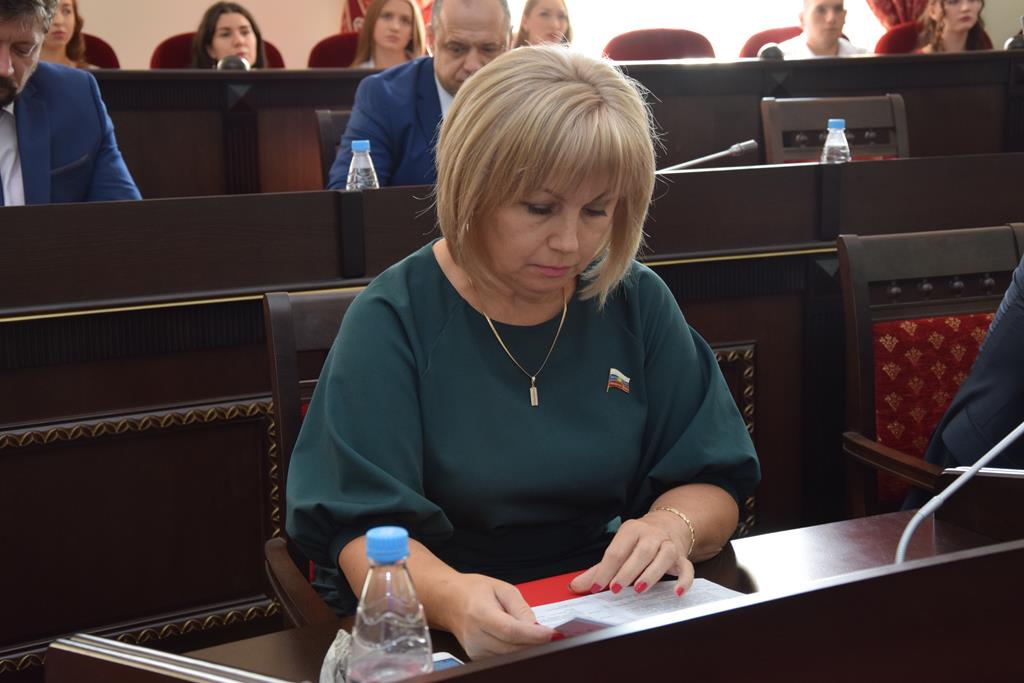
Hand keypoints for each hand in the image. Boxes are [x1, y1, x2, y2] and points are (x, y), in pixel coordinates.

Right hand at [444, 573, 555, 659]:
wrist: (449, 601)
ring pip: (510, 657)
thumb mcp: (502, 588)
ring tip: (532, 634)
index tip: (551, 633)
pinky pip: (503, 658)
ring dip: (526, 648)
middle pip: (512, 648)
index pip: (510, 630)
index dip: (533, 635)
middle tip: (548, 635)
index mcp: (480, 613)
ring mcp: (474, 650)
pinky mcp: (477, 658)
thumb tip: (536, 626)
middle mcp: (475, 635)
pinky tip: (518, 639)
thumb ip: (521, 608)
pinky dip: (515, 650)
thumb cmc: (473, 591)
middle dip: (535, 643)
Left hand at [568, 513, 694, 596]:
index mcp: (631, 530)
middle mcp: (652, 535)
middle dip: (627, 572)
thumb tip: (576, 586)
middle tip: (615, 588)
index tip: (596, 587)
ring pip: (663, 557)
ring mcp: (669, 545)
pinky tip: (676, 592)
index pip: (616, 551)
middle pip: (641, 552)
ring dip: (650, 574)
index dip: (605, 570)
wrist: (668, 526)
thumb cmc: (638, 542)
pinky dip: (684, 581)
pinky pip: (686, 568)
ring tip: (638, 589)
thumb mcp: (618, 549)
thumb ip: (598, 569)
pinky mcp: (682, 557)